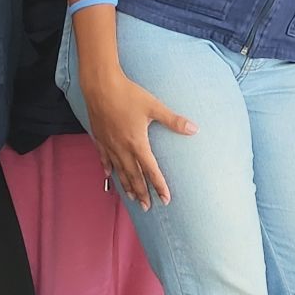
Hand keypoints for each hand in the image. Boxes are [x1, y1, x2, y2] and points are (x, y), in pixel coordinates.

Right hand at [82, 67, 195, 209]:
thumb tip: (194, 129)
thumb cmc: (129, 95)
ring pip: (119, 171)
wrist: (100, 86)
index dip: (159, 186)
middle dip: (142, 193)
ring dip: (127, 186)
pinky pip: (105, 159)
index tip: (166, 200)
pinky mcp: (100, 139)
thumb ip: (174, 120)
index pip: (151, 171)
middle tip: (147, 207)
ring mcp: (109, 145)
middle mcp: (122, 149)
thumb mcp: (154, 106)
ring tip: (132, 198)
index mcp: (137, 143)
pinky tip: (109, 176)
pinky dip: (109, 170)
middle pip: (134, 177)